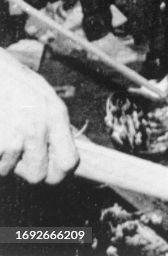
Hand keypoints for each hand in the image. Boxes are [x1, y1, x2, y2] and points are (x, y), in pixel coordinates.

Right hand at [0, 50, 77, 183]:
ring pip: (8, 171)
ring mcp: (14, 137)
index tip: (49, 168)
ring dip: (4, 159)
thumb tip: (62, 159)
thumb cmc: (17, 85)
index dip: (58, 171)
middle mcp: (38, 128)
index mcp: (56, 116)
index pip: (68, 162)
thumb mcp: (45, 98)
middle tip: (20, 153)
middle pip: (38, 176)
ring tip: (4, 133)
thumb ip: (54, 127)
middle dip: (27, 170)